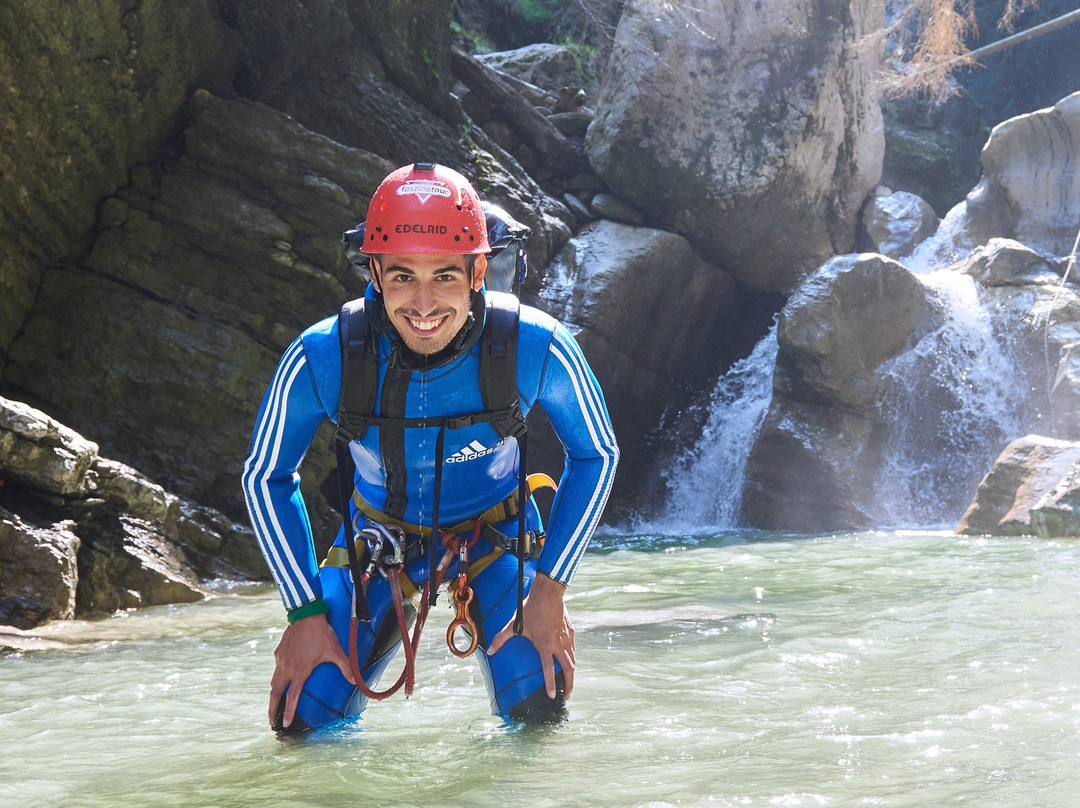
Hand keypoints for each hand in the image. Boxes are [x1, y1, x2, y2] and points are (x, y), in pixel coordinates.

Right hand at [268, 613, 354, 727]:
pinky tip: (281, 676)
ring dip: (273, 694)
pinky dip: (276, 676)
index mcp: (299, 671)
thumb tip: (355, 681)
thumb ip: (345, 666)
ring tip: (273, 703)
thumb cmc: (321, 633)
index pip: (292, 697)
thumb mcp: (335, 651)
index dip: (289, 712)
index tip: (285, 724)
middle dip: (272, 709)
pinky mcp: (279, 652)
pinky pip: (276, 668)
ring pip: (273, 681)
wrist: (306, 615)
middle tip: (271, 721)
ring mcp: (281, 660)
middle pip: (275, 693)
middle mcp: (287, 668)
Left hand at [487, 573, 574, 698]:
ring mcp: (566, 638)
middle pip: (568, 669)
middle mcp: (558, 644)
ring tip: (569, 682)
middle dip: (569, 685)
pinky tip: (569, 661)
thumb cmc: (531, 608)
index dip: (550, 684)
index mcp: (545, 645)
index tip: (553, 696)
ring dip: (571, 673)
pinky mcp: (571, 631)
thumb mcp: (514, 624)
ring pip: (573, 660)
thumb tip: (490, 651)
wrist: (548, 592)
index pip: (549, 669)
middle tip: (566, 696)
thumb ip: (502, 638)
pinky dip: (572, 658)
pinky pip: (573, 649)